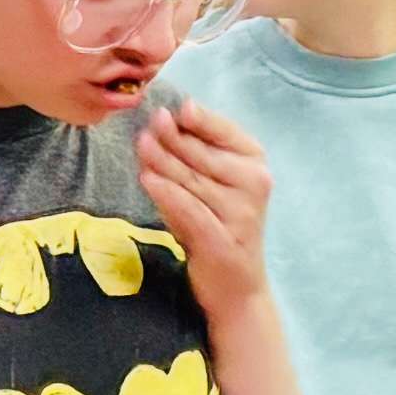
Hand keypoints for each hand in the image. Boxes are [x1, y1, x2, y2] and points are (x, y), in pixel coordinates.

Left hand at [134, 102, 273, 318]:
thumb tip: (161, 122)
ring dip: (163, 161)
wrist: (236, 286)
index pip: (226, 132)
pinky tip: (147, 179)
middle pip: (204, 155)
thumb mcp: (211, 185)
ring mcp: (241, 213)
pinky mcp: (223, 239)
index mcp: (255, 163)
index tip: (172, 107)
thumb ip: (194, 154)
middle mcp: (254, 185)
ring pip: (193, 180)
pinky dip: (167, 193)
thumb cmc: (217, 225)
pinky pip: (190, 208)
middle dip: (172, 138)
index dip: (199, 118)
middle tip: (146, 125)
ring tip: (140, 145)